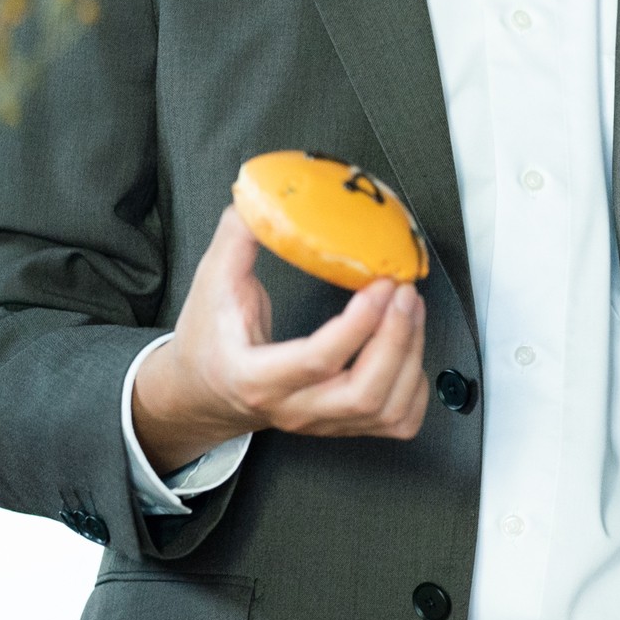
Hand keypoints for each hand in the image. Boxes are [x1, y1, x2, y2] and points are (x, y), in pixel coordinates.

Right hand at [130, 207, 429, 476]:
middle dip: (396, 339)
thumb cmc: (209, 339)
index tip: (380, 284)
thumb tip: (264, 195)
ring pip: (386, 410)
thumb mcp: (212, 283)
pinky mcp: (343, 425)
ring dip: (412, 357)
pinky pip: (397, 422)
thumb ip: (239, 239)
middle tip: (405, 292)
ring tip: (411, 309)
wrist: (203, 392)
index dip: (358, 325)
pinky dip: (416, 387)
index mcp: (255, 376)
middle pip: (363, 394)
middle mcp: (292, 408)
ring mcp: (321, 422)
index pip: (317, 361)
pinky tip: (410, 349)